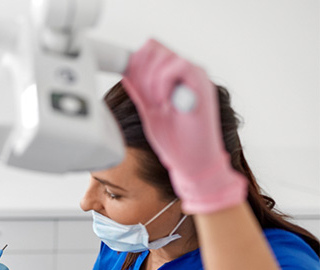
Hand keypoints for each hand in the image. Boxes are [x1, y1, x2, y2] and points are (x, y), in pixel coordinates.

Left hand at [122, 39, 246, 213]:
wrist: (193, 162)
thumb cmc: (175, 140)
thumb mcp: (149, 111)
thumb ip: (140, 91)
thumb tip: (125, 72)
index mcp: (173, 77)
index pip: (150, 50)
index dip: (135, 61)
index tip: (129, 82)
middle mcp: (186, 73)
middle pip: (154, 48)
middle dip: (141, 71)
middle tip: (146, 98)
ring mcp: (195, 77)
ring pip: (164, 55)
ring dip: (152, 79)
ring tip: (157, 103)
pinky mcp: (202, 85)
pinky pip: (179, 66)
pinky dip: (164, 82)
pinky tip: (163, 102)